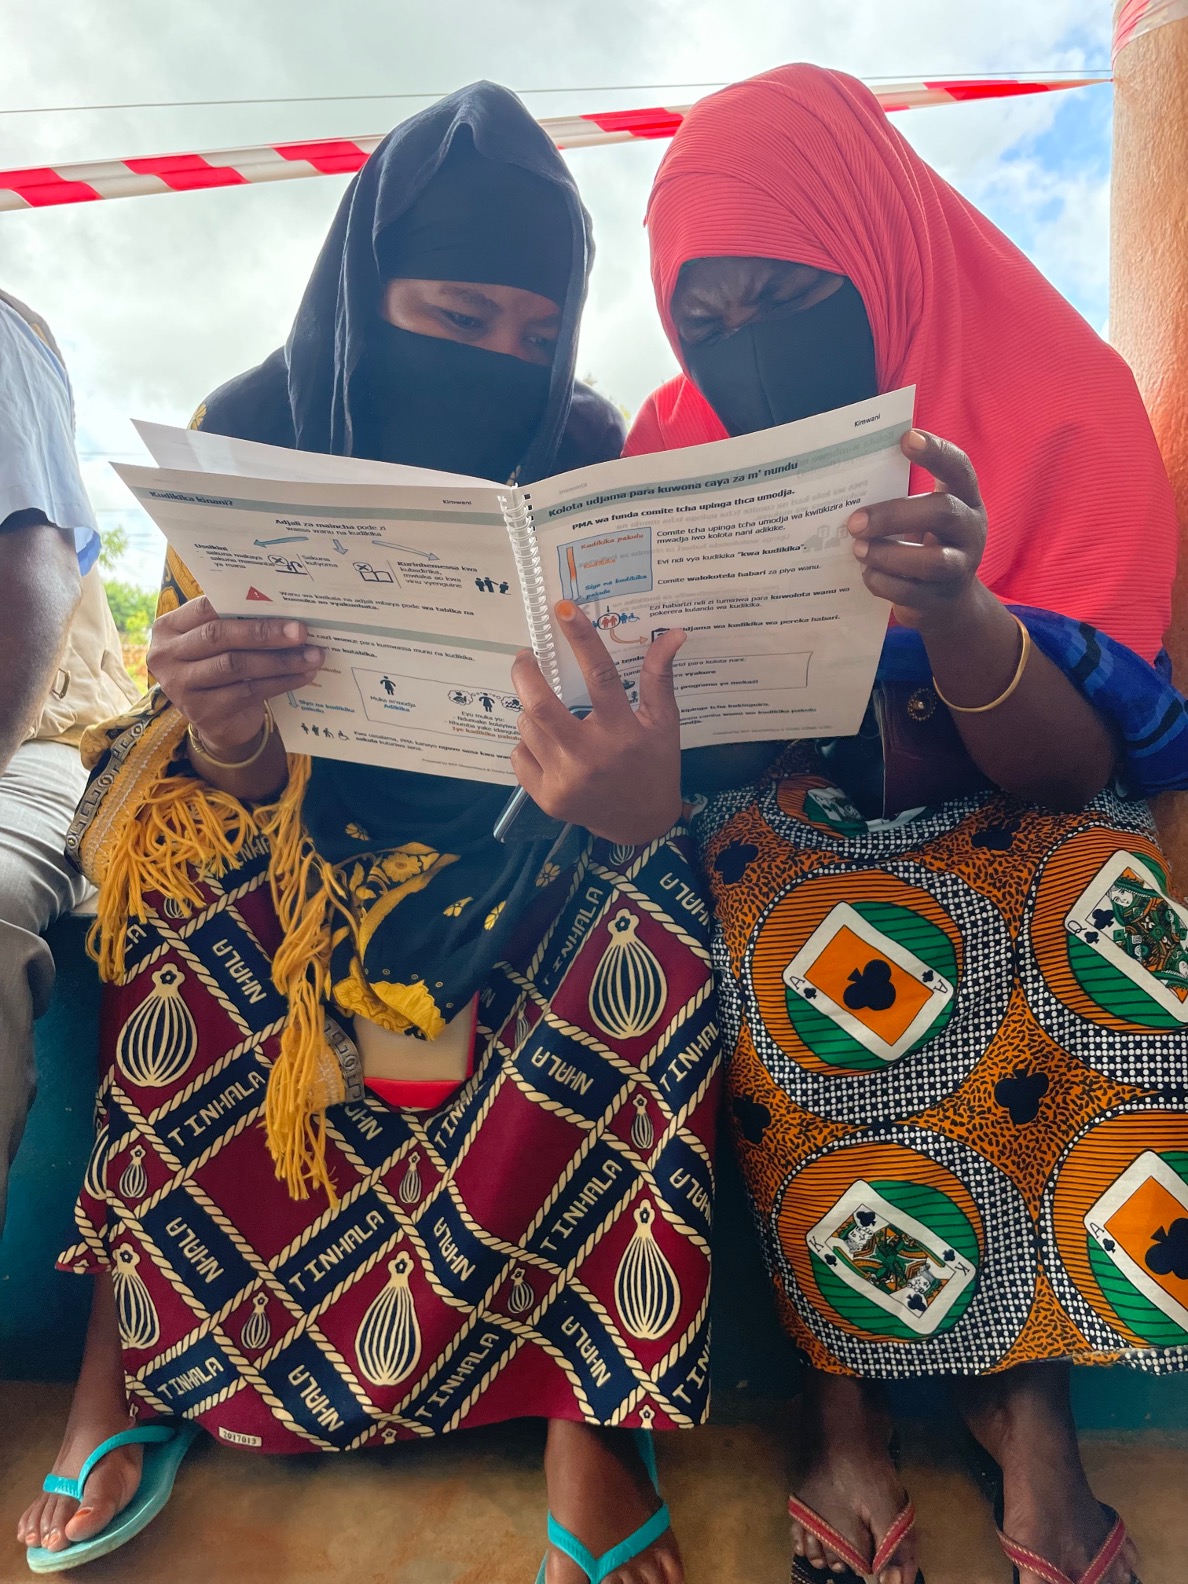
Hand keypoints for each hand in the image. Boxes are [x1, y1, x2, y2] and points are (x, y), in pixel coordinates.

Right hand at [148, 596, 323, 754]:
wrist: (218, 721)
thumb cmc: (221, 668)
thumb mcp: (218, 643)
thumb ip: (235, 623)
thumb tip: (284, 610)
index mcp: (168, 628)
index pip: (204, 608)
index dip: (243, 605)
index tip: (281, 604)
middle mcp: (167, 656)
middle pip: (219, 636)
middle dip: (265, 632)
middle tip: (301, 631)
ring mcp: (181, 687)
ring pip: (236, 665)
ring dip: (280, 660)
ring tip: (312, 655)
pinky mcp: (203, 712)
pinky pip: (249, 692)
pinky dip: (281, 682)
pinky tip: (303, 676)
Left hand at [511, 602, 684, 843]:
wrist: (641, 824)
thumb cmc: (655, 766)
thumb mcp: (664, 722)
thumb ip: (659, 678)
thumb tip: (673, 634)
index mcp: (622, 732)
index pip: (600, 676)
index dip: (582, 639)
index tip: (563, 610)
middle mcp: (590, 756)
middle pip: (540, 705)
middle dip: (525, 672)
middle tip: (526, 657)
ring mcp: (564, 780)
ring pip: (527, 726)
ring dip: (532, 710)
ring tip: (550, 713)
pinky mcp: (546, 797)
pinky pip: (519, 754)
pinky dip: (529, 743)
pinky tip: (549, 748)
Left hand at [848, 428, 987, 630]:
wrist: (947, 603)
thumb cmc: (925, 544)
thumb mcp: (923, 517)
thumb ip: (900, 496)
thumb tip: (845, 480)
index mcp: (966, 499)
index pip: (959, 468)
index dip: (936, 452)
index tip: (906, 438)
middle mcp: (970, 530)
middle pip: (942, 512)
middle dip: (893, 515)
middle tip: (854, 521)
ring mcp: (960, 567)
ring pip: (931, 561)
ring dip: (887, 554)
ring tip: (858, 549)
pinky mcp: (940, 599)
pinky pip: (909, 591)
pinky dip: (881, 582)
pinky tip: (866, 573)